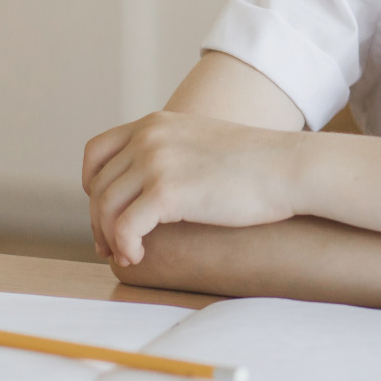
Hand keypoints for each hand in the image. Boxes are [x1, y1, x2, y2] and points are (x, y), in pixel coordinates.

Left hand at [83, 112, 302, 265]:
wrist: (288, 168)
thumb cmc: (255, 165)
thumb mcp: (201, 143)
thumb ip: (171, 152)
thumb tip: (149, 186)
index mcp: (154, 124)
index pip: (95, 152)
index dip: (91, 186)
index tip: (105, 212)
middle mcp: (148, 138)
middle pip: (99, 187)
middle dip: (100, 222)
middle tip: (110, 247)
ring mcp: (156, 162)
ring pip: (106, 208)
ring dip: (110, 238)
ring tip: (127, 255)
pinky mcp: (167, 192)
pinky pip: (125, 227)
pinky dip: (125, 246)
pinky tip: (139, 257)